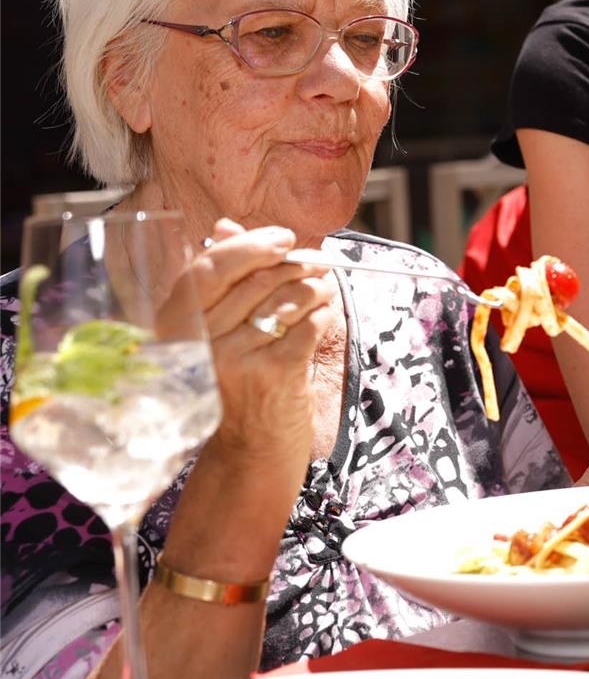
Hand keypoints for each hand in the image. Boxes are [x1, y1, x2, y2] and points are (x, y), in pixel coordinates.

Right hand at [190, 219, 336, 468]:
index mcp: (176, 328)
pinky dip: (322, 316)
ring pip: (287, 298)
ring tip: (321, 291)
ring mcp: (234, 359)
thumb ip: (225, 280)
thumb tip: (226, 226)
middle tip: (319, 262)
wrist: (250, 452)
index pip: (209, 269)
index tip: (284, 238)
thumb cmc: (239, 384)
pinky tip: (321, 319)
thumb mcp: (222, 333)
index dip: (250, 246)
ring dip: (315, 289)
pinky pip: (308, 324)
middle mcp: (199, 343)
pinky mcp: (271, 373)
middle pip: (256, 279)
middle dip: (297, 265)